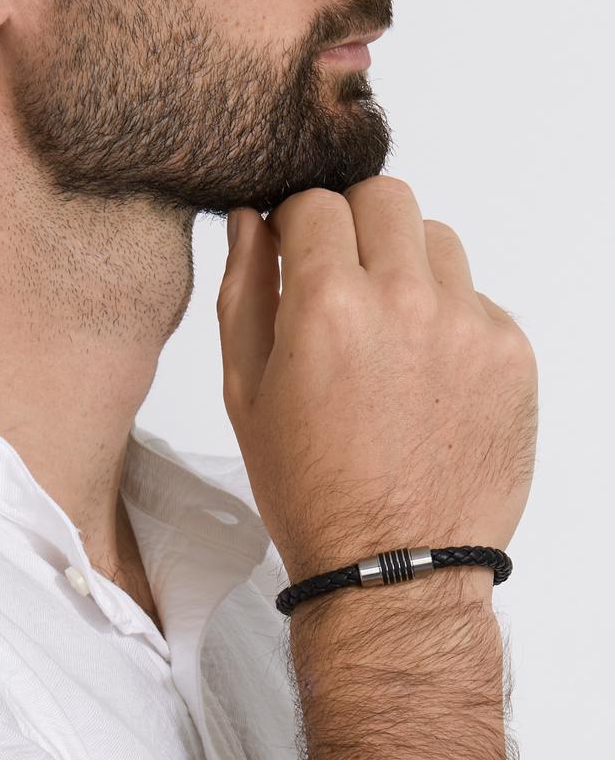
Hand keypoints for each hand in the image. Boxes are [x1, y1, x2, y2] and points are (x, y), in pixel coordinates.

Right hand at [217, 176, 537, 586]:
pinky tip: (422, 373)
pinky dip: (445, 315)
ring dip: (403, 263)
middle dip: (352, 223)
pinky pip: (476, 296)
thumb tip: (251, 219)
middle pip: (385, 197)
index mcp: (328, 306)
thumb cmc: (307, 485)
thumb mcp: (245, 390)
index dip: (296, 225)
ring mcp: (470, 325)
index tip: (295, 252)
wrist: (392, 563)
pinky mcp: (513, 354)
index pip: (315, 202)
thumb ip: (245, 290)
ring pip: (436, 239)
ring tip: (385, 330)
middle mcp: (406, 300)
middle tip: (339, 278)